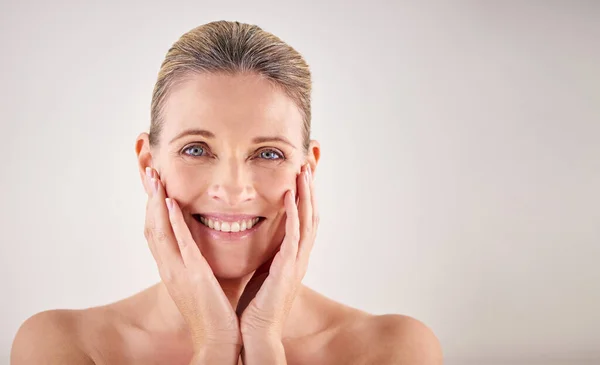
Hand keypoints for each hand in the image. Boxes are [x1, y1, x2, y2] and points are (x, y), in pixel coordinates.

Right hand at [142, 167, 241, 355]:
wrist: (218, 339)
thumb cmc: (217, 311)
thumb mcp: (205, 279)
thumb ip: (204, 259)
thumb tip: (213, 239)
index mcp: (172, 269)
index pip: (157, 232)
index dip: (153, 207)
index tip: (154, 185)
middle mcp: (169, 268)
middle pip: (151, 226)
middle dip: (150, 198)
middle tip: (148, 172)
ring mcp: (177, 272)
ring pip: (160, 231)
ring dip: (156, 202)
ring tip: (154, 178)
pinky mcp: (192, 276)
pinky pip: (180, 244)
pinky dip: (173, 222)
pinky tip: (171, 203)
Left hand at [236, 164, 318, 340]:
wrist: (255, 333)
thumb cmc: (255, 306)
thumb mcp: (262, 272)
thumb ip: (266, 254)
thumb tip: (260, 240)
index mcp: (292, 257)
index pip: (303, 219)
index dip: (305, 196)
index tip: (300, 174)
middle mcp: (299, 257)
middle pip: (311, 214)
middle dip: (310, 189)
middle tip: (308, 164)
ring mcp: (296, 262)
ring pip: (307, 220)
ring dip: (306, 195)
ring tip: (304, 171)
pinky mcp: (287, 269)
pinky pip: (293, 235)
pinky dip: (293, 214)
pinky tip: (289, 195)